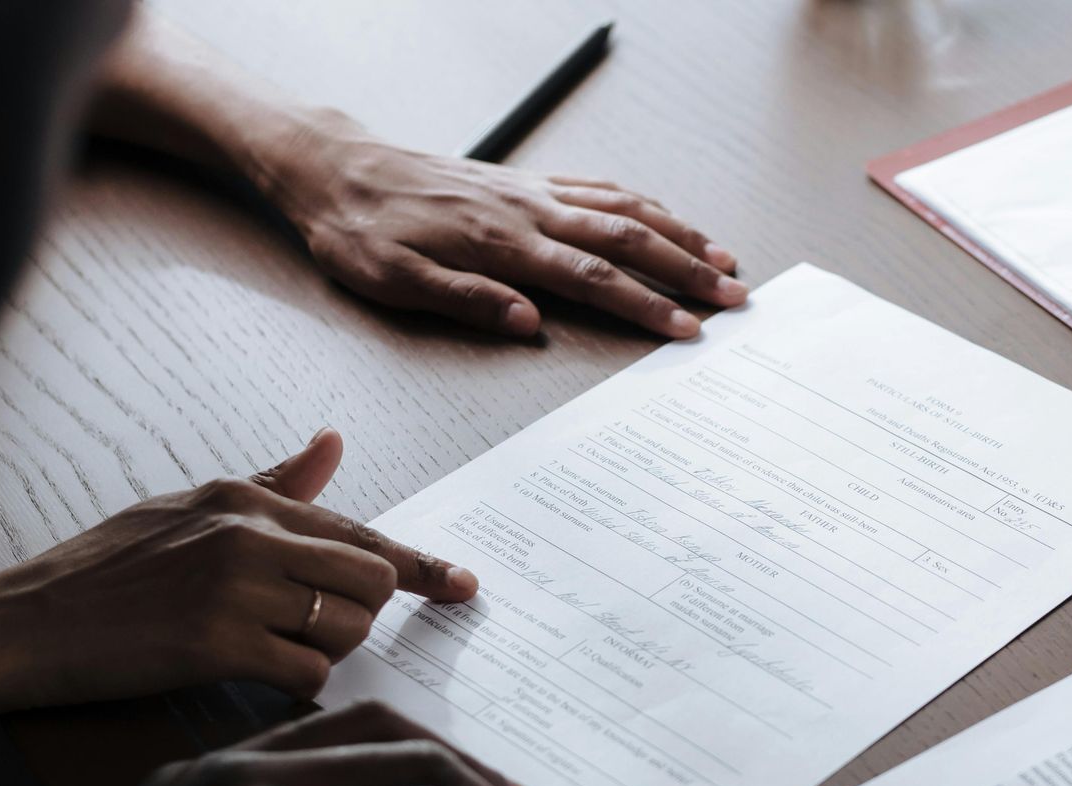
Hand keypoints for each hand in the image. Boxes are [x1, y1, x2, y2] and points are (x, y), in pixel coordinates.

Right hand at [0, 428, 471, 711]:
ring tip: (266, 650)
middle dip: (358, 617)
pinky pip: (309, 674)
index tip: (465, 586)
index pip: (361, 532)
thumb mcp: (186, 510)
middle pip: (371, 581)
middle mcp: (248, 533)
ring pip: (347, 628)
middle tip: (309, 633)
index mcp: (245, 499)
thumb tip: (332, 442)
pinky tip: (254, 680)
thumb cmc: (102, 573)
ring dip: (326, 652)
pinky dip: (297, 688)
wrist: (16, 626)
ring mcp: (234, 587)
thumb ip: (272, 485)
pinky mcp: (217, 643)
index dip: (421, 567)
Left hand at [258, 117, 744, 338]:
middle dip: (687, 270)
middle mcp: (529, 211)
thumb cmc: (360, 233)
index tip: (687, 330)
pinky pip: (600, 188)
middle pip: (628, 238)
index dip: (645, 305)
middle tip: (735, 297)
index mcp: (503, 242)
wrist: (336, 169)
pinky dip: (644, 204)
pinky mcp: (526, 183)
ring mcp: (532, 192)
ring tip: (723, 259)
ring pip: (624, 207)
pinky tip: (668, 219)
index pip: (592, 278)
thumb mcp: (395, 280)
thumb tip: (530, 321)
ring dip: (679, 234)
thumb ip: (466, 298)